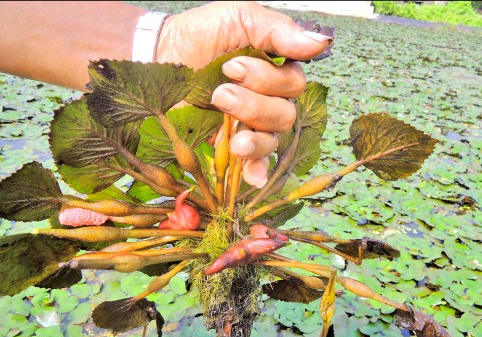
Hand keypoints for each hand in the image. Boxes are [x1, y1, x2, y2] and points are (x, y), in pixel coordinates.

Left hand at [155, 1, 331, 186]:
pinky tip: (250, 174)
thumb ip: (280, 30)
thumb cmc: (202, 34)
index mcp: (277, 71)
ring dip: (251, 133)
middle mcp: (268, 100)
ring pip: (272, 139)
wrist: (160, 54)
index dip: (268, 80)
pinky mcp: (231, 145)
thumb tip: (321, 42)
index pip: (295, 85)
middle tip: (220, 91)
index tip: (232, 66)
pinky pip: (256, 164)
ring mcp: (250, 125)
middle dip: (253, 104)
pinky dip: (256, 170)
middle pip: (285, 115)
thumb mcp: (241, 18)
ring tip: (221, 115)